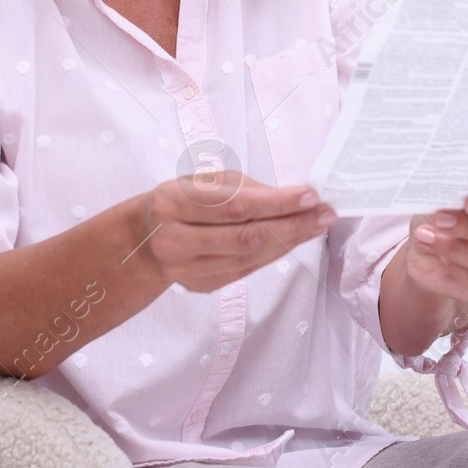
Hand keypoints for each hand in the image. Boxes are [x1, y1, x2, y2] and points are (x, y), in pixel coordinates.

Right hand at [130, 170, 335, 293]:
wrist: (142, 240)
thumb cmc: (182, 200)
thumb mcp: (204, 181)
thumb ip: (246, 188)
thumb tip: (295, 198)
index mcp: (173, 202)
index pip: (235, 206)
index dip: (276, 203)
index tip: (310, 196)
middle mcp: (175, 239)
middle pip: (246, 236)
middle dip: (293, 224)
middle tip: (326, 213)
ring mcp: (185, 269)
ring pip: (249, 257)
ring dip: (289, 241)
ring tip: (317, 225)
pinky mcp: (198, 286)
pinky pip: (245, 270)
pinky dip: (273, 254)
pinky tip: (293, 240)